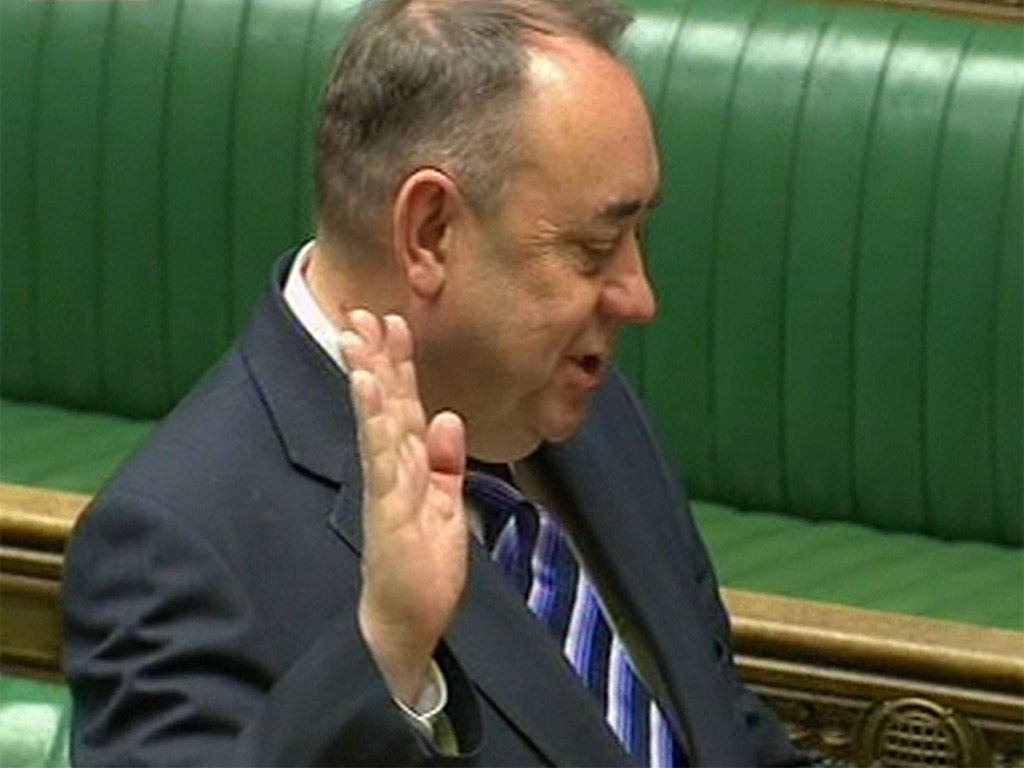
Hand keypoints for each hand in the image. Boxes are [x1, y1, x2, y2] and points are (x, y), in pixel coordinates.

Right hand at [340, 309, 467, 706]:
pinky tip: (368, 391)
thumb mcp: (447, 502)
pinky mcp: (387, 506)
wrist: (409, 619)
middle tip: (361, 313)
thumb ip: (447, 460)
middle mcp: (393, 467)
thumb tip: (449, 417)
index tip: (393, 322)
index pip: (404, 403)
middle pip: (385, 403)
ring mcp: (387, 484)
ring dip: (368, 378)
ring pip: (377, 421)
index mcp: (410, 465)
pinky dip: (375, 421)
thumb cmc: (423, 564)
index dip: (399, 363)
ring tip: (357, 339)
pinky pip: (382, 457)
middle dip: (375, 357)